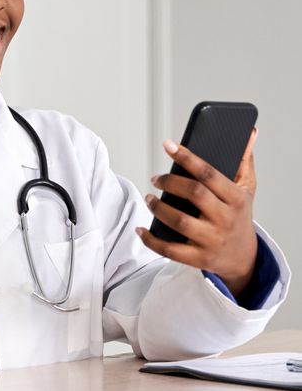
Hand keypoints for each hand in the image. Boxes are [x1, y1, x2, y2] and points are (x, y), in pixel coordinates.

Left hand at [136, 128, 258, 297]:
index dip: (187, 157)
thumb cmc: (239, 215)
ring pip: (179, 221)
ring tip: (149, 198)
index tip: (168, 145)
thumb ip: (244, 160)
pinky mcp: (199, 259)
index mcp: (236, 199)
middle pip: (193, 194)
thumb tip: (249, 131)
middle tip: (156, 178)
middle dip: (170, 182)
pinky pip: (170, 250)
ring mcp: (212, 241)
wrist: (244, 257)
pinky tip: (141, 230)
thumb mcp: (246, 189)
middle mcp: (225, 219)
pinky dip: (151, 240)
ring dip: (158, 208)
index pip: (209, 174)